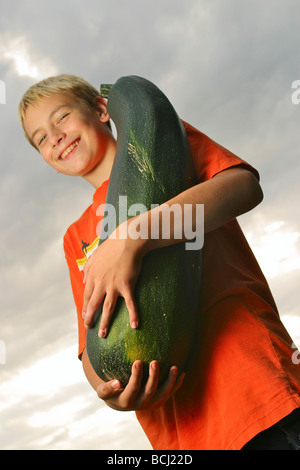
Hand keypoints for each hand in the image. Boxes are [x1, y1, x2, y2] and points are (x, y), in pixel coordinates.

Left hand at [82, 222, 143, 336]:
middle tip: (89, 327)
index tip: (85, 316)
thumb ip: (88, 266)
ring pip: (107, 308)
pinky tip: (134, 326)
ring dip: (104, 322)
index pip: (86, 296)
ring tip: (103, 334)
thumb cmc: (113, 245)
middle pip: (93, 305)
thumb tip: (83, 278)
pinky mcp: (126, 285)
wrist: (128, 240)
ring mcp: (113, 285)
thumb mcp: (96, 255)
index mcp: (93, 276)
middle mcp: (100, 282)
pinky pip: (130, 304)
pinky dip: (133, 315)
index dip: (85, 308)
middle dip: (90, 318)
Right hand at [96, 360, 184, 410]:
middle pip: (150, 391)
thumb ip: (105, 389)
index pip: (132, 388)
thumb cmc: (110, 391)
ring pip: (163, 394)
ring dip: (170, 381)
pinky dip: (177, 384)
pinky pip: (170, 393)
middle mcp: (141, 404)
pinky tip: (182, 372)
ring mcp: (152, 404)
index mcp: (126, 401)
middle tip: (155, 361)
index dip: (136, 376)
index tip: (138, 361)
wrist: (121, 401)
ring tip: (174, 367)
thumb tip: (116, 383)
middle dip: (153, 376)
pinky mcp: (160, 401)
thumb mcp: (103, 392)